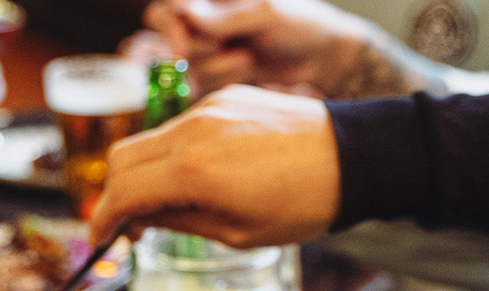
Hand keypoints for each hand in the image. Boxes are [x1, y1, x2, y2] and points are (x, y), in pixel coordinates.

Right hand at [91, 85, 339, 247]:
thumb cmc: (304, 203)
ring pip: (150, 139)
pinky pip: (182, 126)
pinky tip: (198, 177)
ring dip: (144, 173)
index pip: (123, 192)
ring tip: (167, 205)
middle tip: (131, 227)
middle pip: (123, 158)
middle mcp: (193, 130)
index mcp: (194, 170)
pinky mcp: (226, 98)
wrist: (354, 158)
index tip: (103, 241)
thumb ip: (180, 221)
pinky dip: (173, 154)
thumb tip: (143, 219)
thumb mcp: (238, 233)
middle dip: (115, 195)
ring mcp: (209, 109)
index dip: (104, 221)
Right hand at [140, 0, 372, 94]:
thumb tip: (187, 15)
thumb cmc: (299, 22)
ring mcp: (209, 49)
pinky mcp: (217, 75)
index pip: (168, 8)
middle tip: (222, 49)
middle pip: (165, 38)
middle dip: (192, 50)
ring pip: (186, 66)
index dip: (170, 28)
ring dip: (215, 66)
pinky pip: (202, 84)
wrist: (322, 56)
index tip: (183, 50)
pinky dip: (222, 79)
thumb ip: (226, 17)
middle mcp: (203, 21)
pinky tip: (247, 67)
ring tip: (247, 57)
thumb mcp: (266, 13)